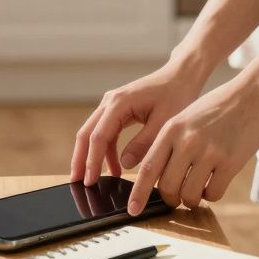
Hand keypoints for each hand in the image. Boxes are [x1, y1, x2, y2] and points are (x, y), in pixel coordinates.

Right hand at [71, 59, 208, 185]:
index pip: (98, 136)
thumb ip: (144, 143)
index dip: (92, 161)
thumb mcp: (164, 122)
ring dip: (91, 156)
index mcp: (119, 103)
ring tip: (94, 180)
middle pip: (86, 133)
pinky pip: (106, 132)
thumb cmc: (176, 94)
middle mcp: (110, 102)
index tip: (90, 181)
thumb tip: (125, 164)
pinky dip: (106, 150)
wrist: (181, 76)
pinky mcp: (117, 110)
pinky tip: (114, 168)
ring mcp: (111, 104)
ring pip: (93, 133)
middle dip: (80, 159)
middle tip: (77, 183)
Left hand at [127, 75, 258, 214]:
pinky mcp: (230, 162)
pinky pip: (213, 194)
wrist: (254, 94)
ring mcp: (209, 152)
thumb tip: (157, 177)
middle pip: (168, 187)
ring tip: (198, 190)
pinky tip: (215, 183)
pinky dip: (212, 195)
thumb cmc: (218, 107)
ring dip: (192, 199)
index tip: (132, 210)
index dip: (138, 194)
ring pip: (189, 195)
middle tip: (177, 198)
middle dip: (171, 199)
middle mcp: (187, 141)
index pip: (148, 169)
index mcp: (171, 129)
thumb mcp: (186, 117)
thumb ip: (170, 143)